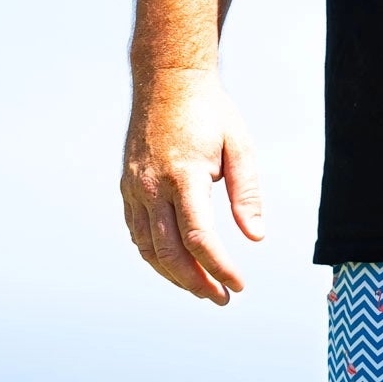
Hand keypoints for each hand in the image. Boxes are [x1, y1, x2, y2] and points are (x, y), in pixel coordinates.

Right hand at [120, 69, 264, 304]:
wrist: (166, 82)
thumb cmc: (211, 114)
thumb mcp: (240, 146)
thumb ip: (247, 193)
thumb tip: (255, 236)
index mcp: (183, 175)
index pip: (198, 238)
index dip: (219, 268)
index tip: (239, 285)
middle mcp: (152, 185)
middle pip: (169, 252)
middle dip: (196, 282)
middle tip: (222, 298)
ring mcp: (134, 188)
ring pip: (148, 248)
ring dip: (174, 276)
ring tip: (202, 289)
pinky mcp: (127, 187)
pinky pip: (138, 233)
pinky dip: (155, 256)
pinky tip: (177, 266)